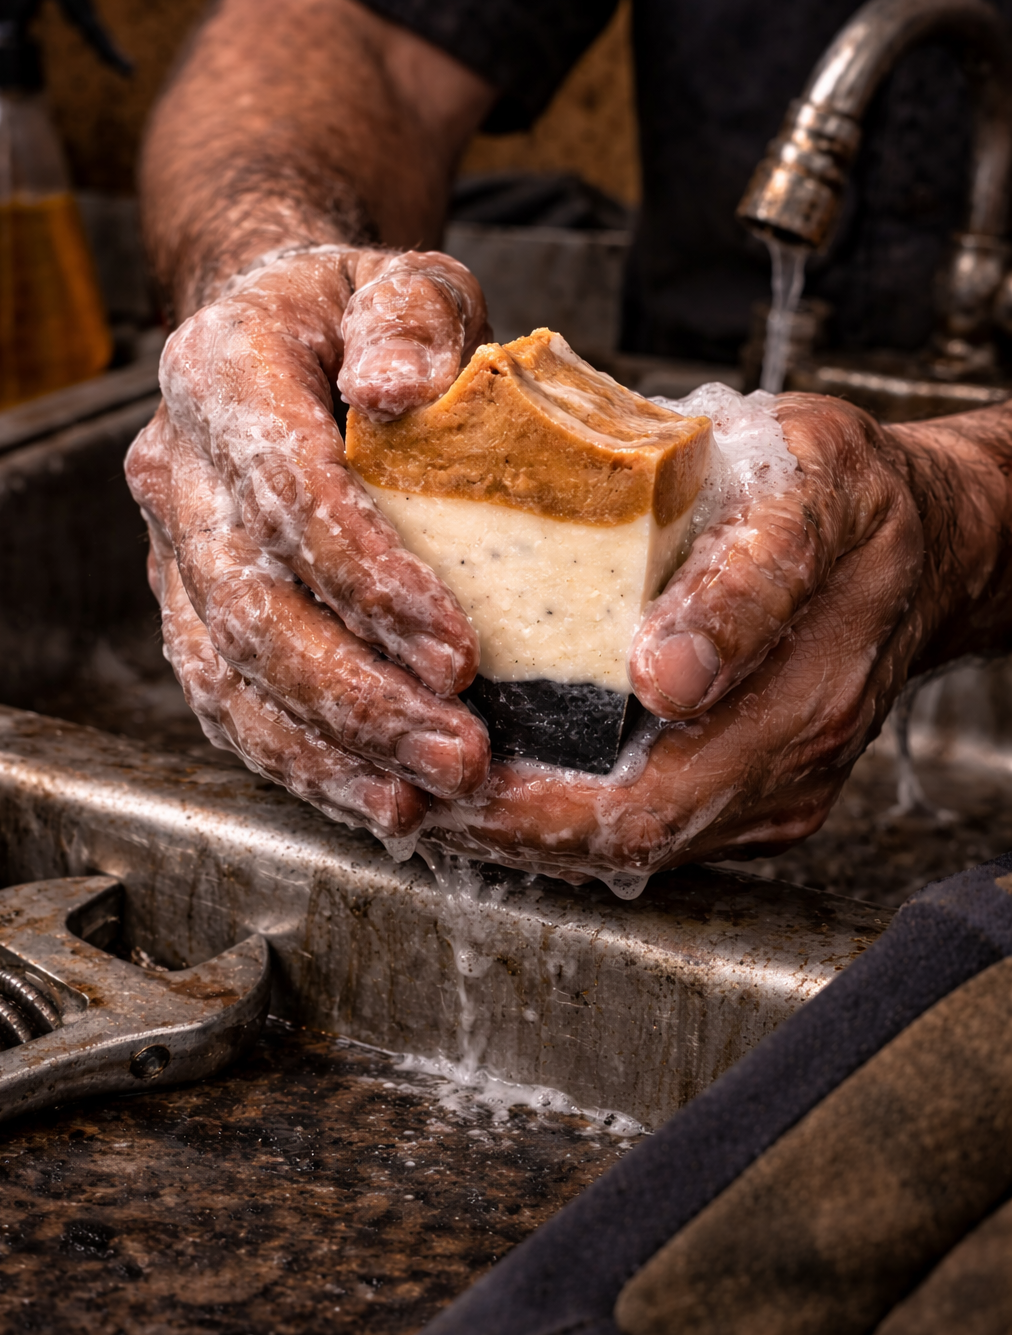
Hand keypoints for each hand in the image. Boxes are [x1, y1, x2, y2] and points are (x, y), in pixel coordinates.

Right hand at [125, 246, 492, 838]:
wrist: (280, 333)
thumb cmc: (356, 315)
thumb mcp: (404, 282)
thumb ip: (410, 319)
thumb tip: (399, 385)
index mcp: (221, 372)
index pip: (288, 488)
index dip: (370, 580)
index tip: (461, 653)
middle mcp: (176, 468)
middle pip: (252, 606)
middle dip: (358, 695)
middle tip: (460, 753)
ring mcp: (174, 546)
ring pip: (227, 674)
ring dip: (326, 751)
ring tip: (421, 799)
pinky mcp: (191, 605)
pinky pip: (227, 700)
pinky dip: (297, 760)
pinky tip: (371, 795)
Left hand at [430, 393, 937, 878]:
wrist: (923, 539)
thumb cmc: (849, 494)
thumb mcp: (807, 488)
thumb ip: (743, 580)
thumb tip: (665, 679)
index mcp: (802, 689)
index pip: (655, 795)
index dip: (540, 807)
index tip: (451, 780)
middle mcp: (790, 758)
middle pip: (634, 839)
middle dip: (510, 828)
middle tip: (412, 792)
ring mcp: (780, 785)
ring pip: (642, 846)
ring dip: (530, 829)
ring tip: (433, 791)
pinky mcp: (764, 791)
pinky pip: (661, 820)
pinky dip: (574, 812)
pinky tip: (508, 780)